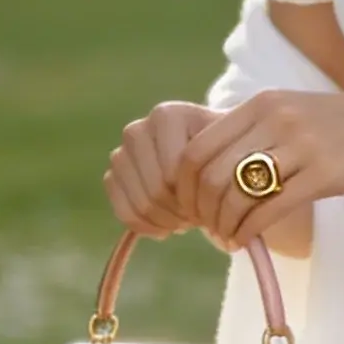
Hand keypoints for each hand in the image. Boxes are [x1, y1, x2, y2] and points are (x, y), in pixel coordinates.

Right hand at [103, 100, 219, 239]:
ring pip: (140, 204)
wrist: (206, 154)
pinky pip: (124, 212)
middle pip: (156, 190)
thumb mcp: (230, 151)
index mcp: (165, 116)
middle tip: (200, 214)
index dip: (195, 195)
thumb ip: (220, 167)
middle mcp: (137, 131)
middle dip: (181, 211)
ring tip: (186, 217)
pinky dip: (146, 226)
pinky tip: (166, 226)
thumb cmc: (222, 153)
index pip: (175, 172)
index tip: (212, 200)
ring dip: (166, 220)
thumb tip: (210, 203)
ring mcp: (121, 154)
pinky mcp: (113, 177)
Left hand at [174, 88, 343, 251]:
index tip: (192, 207)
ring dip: (223, 226)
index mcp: (264, 102)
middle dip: (199, 210)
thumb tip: (217, 168)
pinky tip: (249, 243)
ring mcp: (301, 144)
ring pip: (234, 193)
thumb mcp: (302, 114)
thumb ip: (261, 131)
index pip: (197, 146)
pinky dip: (249, 233)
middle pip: (207, 173)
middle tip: (208, 230)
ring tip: (228, 240)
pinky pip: (269, 210)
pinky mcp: (326, 173)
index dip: (183, 185)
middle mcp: (276, 117)